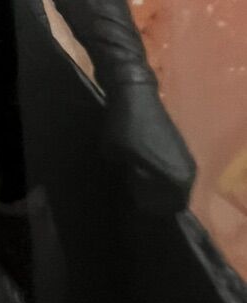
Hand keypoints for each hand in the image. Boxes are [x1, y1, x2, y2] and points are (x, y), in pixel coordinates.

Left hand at [102, 82, 195, 214]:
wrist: (136, 92)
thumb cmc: (124, 125)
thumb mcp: (115, 156)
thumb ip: (127, 178)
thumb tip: (128, 190)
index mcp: (173, 179)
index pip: (161, 211)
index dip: (142, 210)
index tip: (127, 207)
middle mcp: (186, 175)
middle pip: (171, 203)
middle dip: (152, 202)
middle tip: (131, 197)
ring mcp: (187, 162)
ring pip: (174, 189)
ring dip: (158, 190)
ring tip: (136, 185)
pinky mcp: (182, 150)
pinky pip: (174, 175)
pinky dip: (161, 177)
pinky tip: (143, 172)